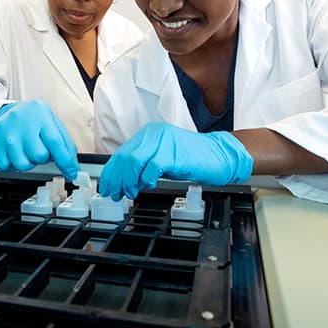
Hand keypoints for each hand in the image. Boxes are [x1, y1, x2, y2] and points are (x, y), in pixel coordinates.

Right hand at [0, 100, 78, 179]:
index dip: (65, 161)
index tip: (71, 173)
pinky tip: (14, 152)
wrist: (7, 111)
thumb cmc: (34, 120)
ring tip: (26, 150)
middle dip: (43, 158)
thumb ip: (65, 144)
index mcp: (41, 114)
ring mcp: (6, 132)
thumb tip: (72, 168)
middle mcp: (22, 122)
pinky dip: (12, 164)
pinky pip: (7, 167)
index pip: (55, 142)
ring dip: (28, 162)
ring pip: (23, 165)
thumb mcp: (53, 124)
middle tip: (39, 148)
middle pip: (39, 156)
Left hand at [98, 122, 252, 199]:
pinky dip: (146, 179)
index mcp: (149, 134)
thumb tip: (125, 179)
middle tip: (114, 193)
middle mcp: (154, 134)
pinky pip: (152, 167)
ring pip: (134, 161)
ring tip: (129, 192)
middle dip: (117, 178)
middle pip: (125, 157)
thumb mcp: (163, 157)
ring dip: (128, 181)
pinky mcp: (174, 153)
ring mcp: (164, 142)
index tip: (108, 185)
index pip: (123, 152)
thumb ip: (145, 163)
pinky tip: (147, 185)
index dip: (112, 171)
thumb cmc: (193, 158)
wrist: (219, 156)